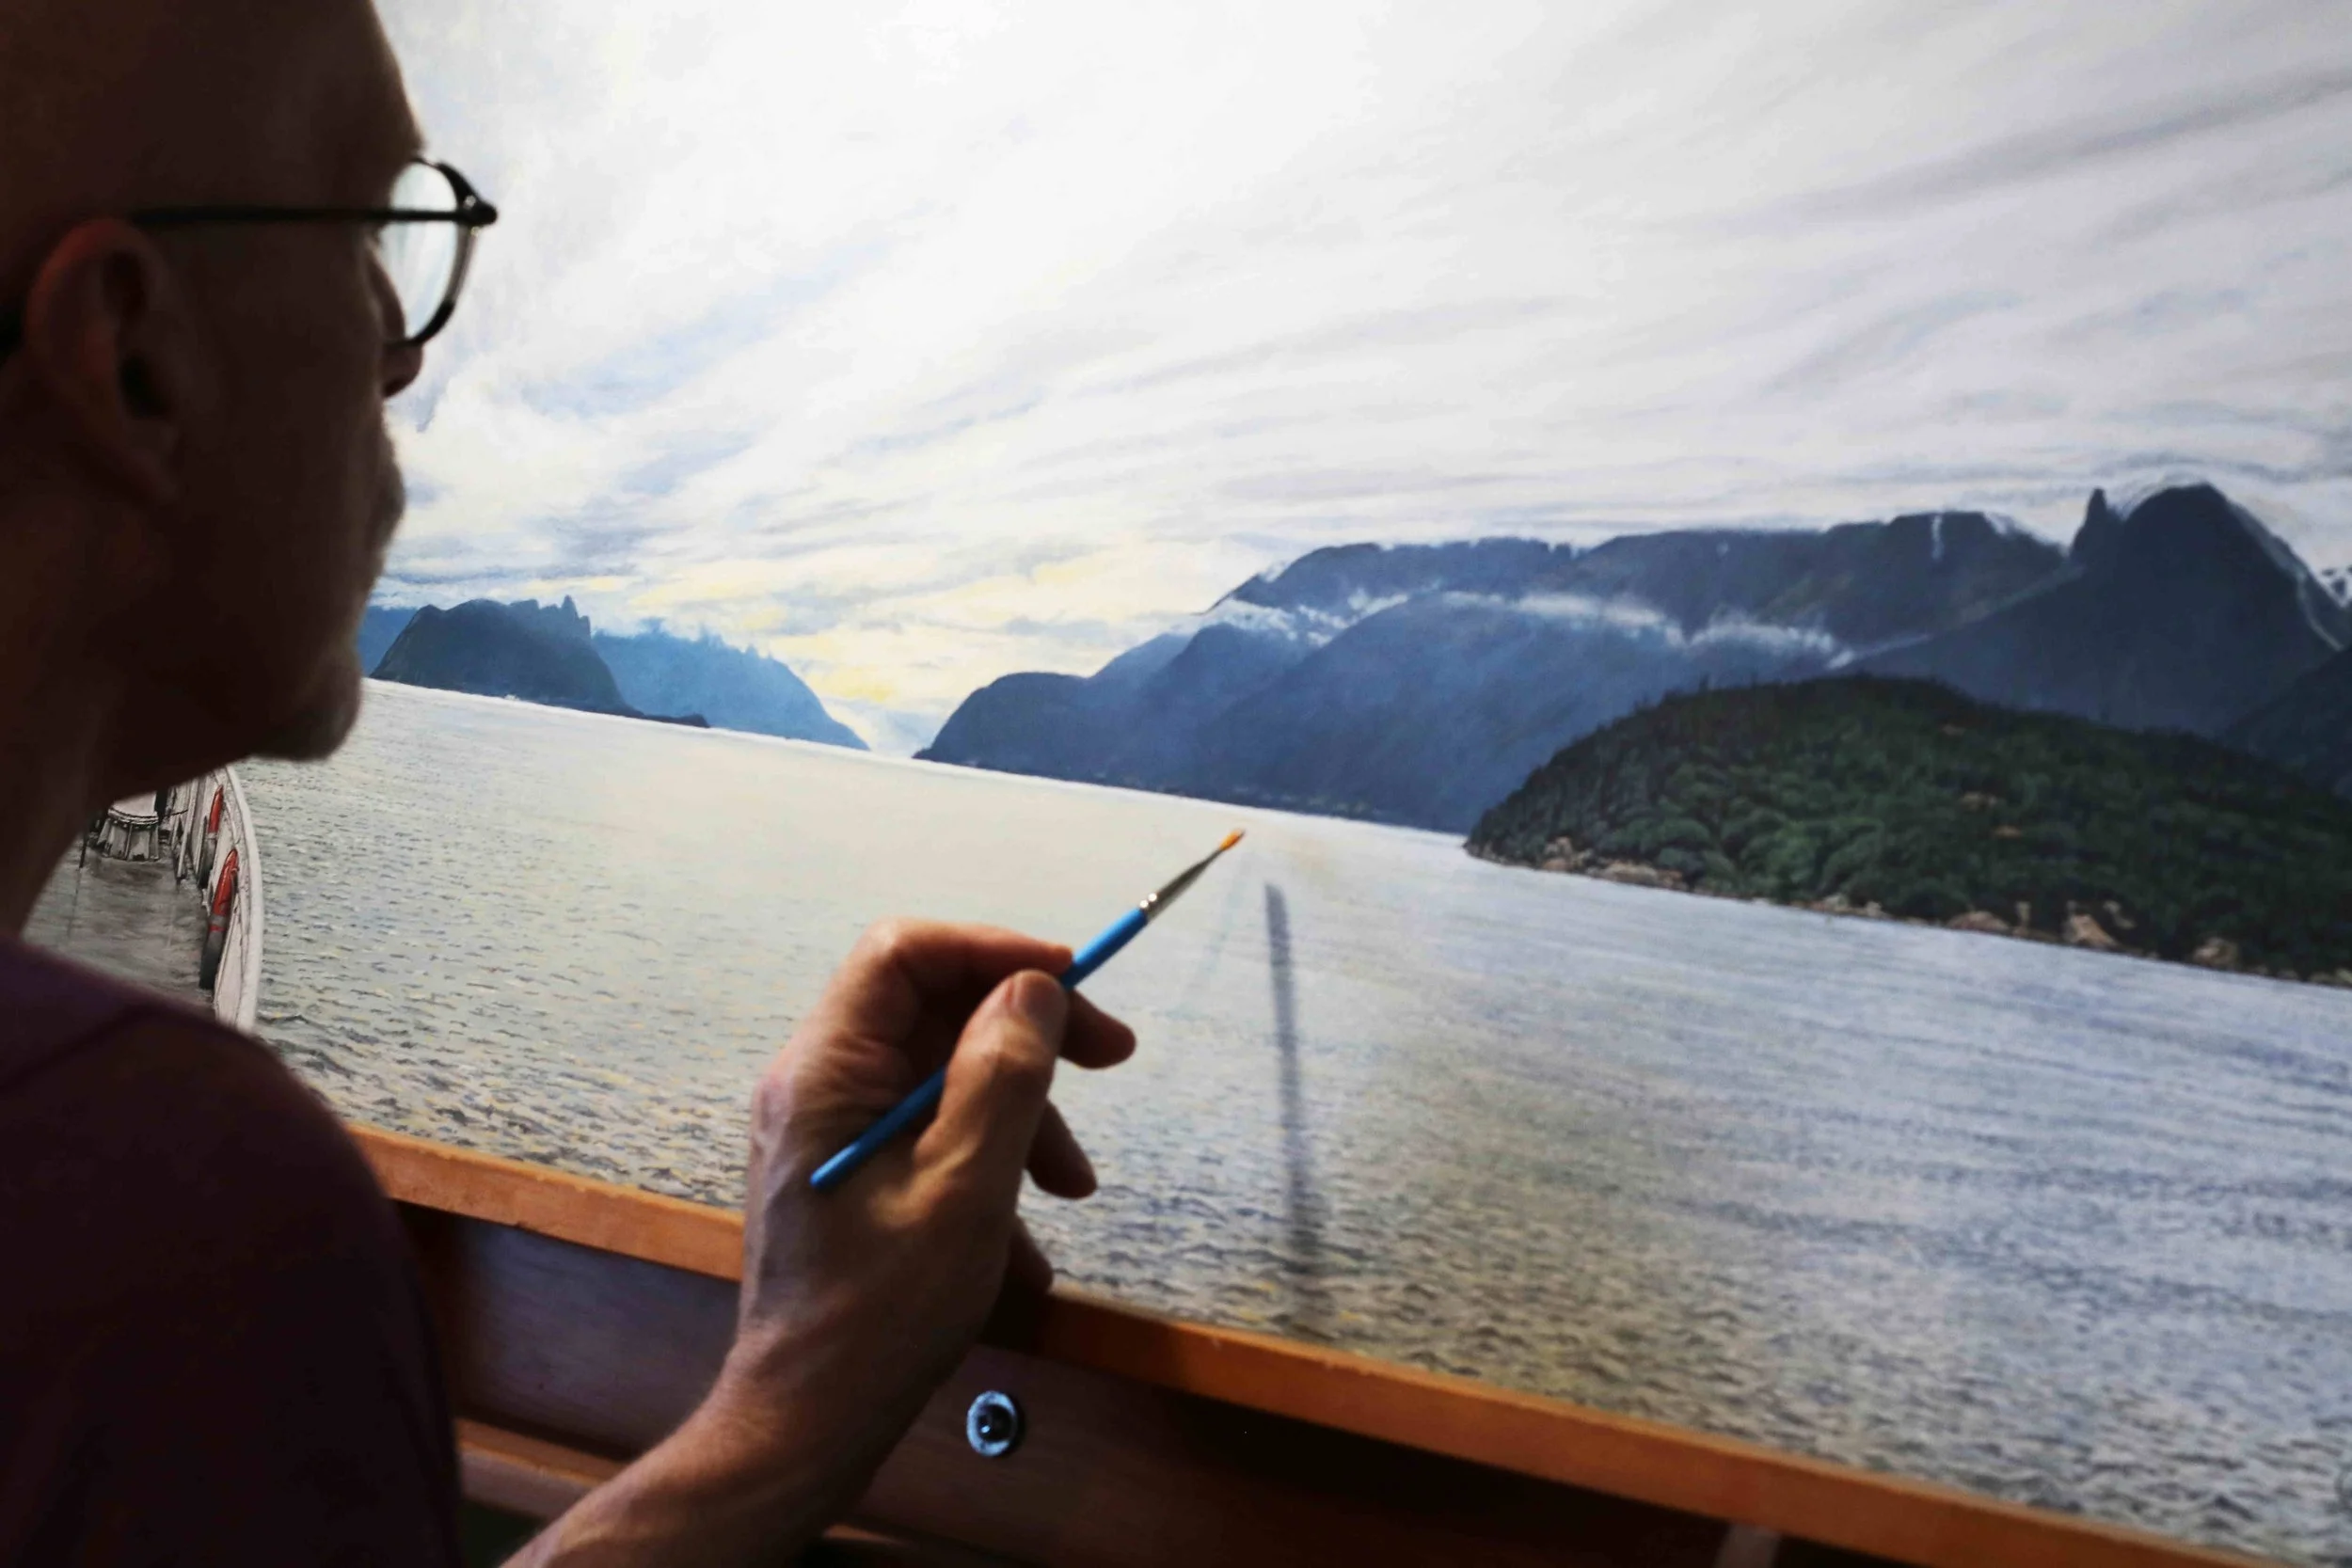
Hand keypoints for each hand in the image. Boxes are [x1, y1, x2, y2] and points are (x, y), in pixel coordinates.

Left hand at [510, 919, 1134, 1565]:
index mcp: (826, 1071)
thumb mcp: (965, 1188)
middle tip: (1112, 1058)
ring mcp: (832, 1134)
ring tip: (1075, 1186)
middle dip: (1028, 1036)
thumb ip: (1003, 1077)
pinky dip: (990, 1168)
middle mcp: (818, 1086)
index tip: (1073, 980)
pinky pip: (931, 1138)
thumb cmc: (880, 1311)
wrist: (807, 1424)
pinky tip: (1029, 1247)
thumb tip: (1033, 988)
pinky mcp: (852, 1178)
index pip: (905, 953)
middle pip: (934, 1010)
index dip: (993, 950)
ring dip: (1022, 1115)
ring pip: (943, 1078)